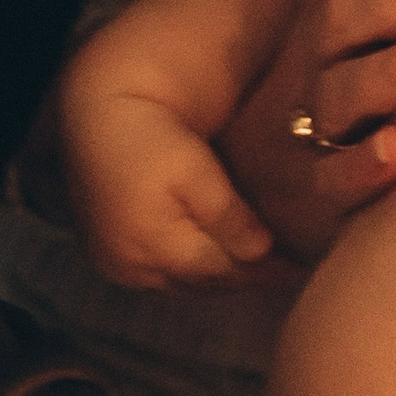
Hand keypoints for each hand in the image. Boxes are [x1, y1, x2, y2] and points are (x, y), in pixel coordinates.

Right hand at [63, 86, 278, 292]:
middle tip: (283, 271)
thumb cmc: (148, 132)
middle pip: (202, 283)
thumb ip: (227, 215)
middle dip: (242, 277)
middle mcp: (133, 267)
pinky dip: (188, 270)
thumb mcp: (194, 168)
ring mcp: (116, 266)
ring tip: (252, 268)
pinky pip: (159, 276)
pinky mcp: (107, 256)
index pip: (223, 272)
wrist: (96, 111)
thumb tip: (262, 253)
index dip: (263, 271)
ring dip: (215, 277)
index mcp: (155, 247)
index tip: (299, 268)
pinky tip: (207, 257)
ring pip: (181, 284)